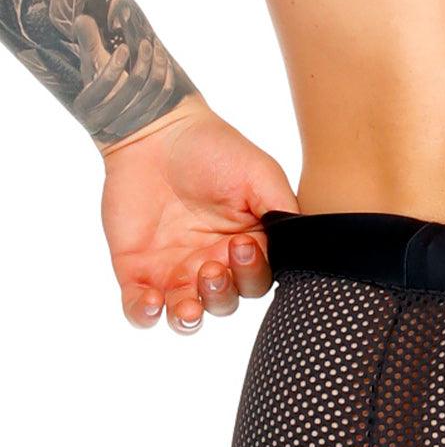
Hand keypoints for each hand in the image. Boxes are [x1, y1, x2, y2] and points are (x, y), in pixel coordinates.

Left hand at [100, 94, 297, 332]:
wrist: (154, 128)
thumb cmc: (214, 149)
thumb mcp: (261, 174)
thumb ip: (284, 212)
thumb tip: (303, 245)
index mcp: (246, 250)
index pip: (256, 282)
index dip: (251, 274)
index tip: (241, 246)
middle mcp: (213, 266)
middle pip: (224, 303)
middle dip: (220, 294)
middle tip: (211, 269)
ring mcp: (174, 271)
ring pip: (187, 316)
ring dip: (189, 318)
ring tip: (186, 306)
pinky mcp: (138, 271)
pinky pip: (141, 310)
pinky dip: (144, 315)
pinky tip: (150, 302)